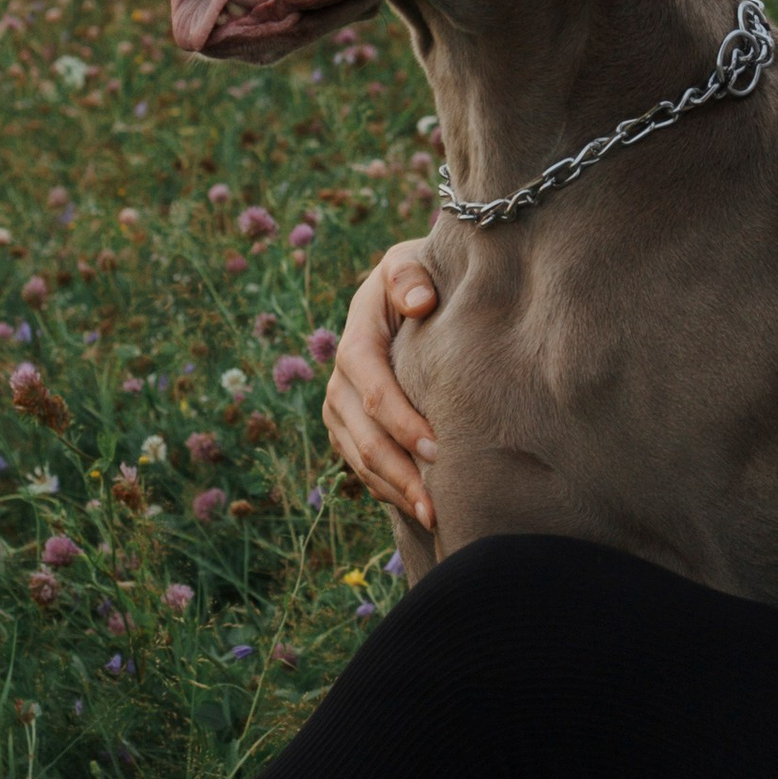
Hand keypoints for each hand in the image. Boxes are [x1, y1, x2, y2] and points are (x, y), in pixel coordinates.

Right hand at [323, 245, 441, 525]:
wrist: (404, 293)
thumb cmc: (417, 277)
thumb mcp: (409, 260)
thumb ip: (410, 274)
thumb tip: (419, 301)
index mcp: (356, 341)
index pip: (373, 388)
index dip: (401, 422)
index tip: (437, 448)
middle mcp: (340, 382)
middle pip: (364, 436)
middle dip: (400, 473)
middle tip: (437, 504)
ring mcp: (341, 411)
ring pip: (362, 460)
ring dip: (396, 491)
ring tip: (434, 518)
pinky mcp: (348, 431)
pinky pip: (364, 468)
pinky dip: (389, 491)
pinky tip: (420, 509)